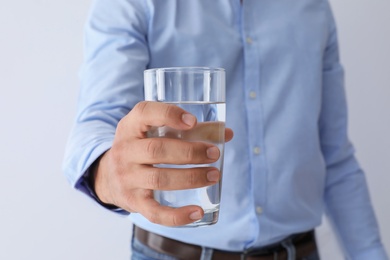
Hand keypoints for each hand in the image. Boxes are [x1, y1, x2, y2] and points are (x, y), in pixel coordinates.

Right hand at [92, 101, 233, 225]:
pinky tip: (197, 212)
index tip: (193, 121)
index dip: (169, 115)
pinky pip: (154, 213)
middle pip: (157, 150)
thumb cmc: (140, 147)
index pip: (145, 113)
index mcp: (131, 126)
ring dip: (190, 178)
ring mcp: (127, 178)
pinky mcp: (133, 202)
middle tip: (214, 153)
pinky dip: (177, 216)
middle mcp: (125, 150)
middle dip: (189, 152)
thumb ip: (188, 130)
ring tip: (214, 175)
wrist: (106, 175)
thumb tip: (226, 132)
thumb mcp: (153, 131)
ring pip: (159, 179)